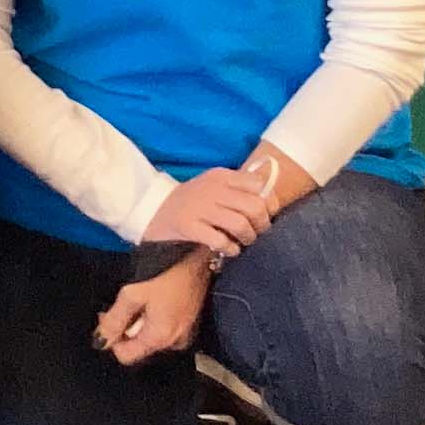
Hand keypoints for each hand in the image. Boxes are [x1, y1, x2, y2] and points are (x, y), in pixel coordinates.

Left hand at [94, 253, 212, 364]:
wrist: (199, 258)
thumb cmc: (164, 273)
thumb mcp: (132, 294)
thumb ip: (114, 320)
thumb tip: (100, 342)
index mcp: (159, 338)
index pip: (126, 356)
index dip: (111, 339)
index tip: (107, 316)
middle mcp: (174, 343)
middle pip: (139, 348)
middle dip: (125, 330)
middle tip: (121, 305)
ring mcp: (185, 335)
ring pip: (151, 339)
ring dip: (139, 324)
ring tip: (138, 300)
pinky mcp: (190, 325)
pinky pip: (164, 331)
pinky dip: (154, 321)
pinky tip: (154, 302)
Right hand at [142, 166, 274, 262]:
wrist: (153, 210)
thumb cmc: (193, 201)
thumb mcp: (214, 186)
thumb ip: (239, 189)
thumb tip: (271, 203)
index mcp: (220, 176)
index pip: (258, 185)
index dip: (269, 202)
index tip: (267, 214)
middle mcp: (211, 189)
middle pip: (254, 206)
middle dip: (262, 224)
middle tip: (258, 232)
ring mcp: (199, 208)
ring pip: (240, 224)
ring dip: (248, 238)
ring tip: (245, 241)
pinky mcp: (189, 226)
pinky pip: (220, 240)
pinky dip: (231, 248)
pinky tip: (229, 249)